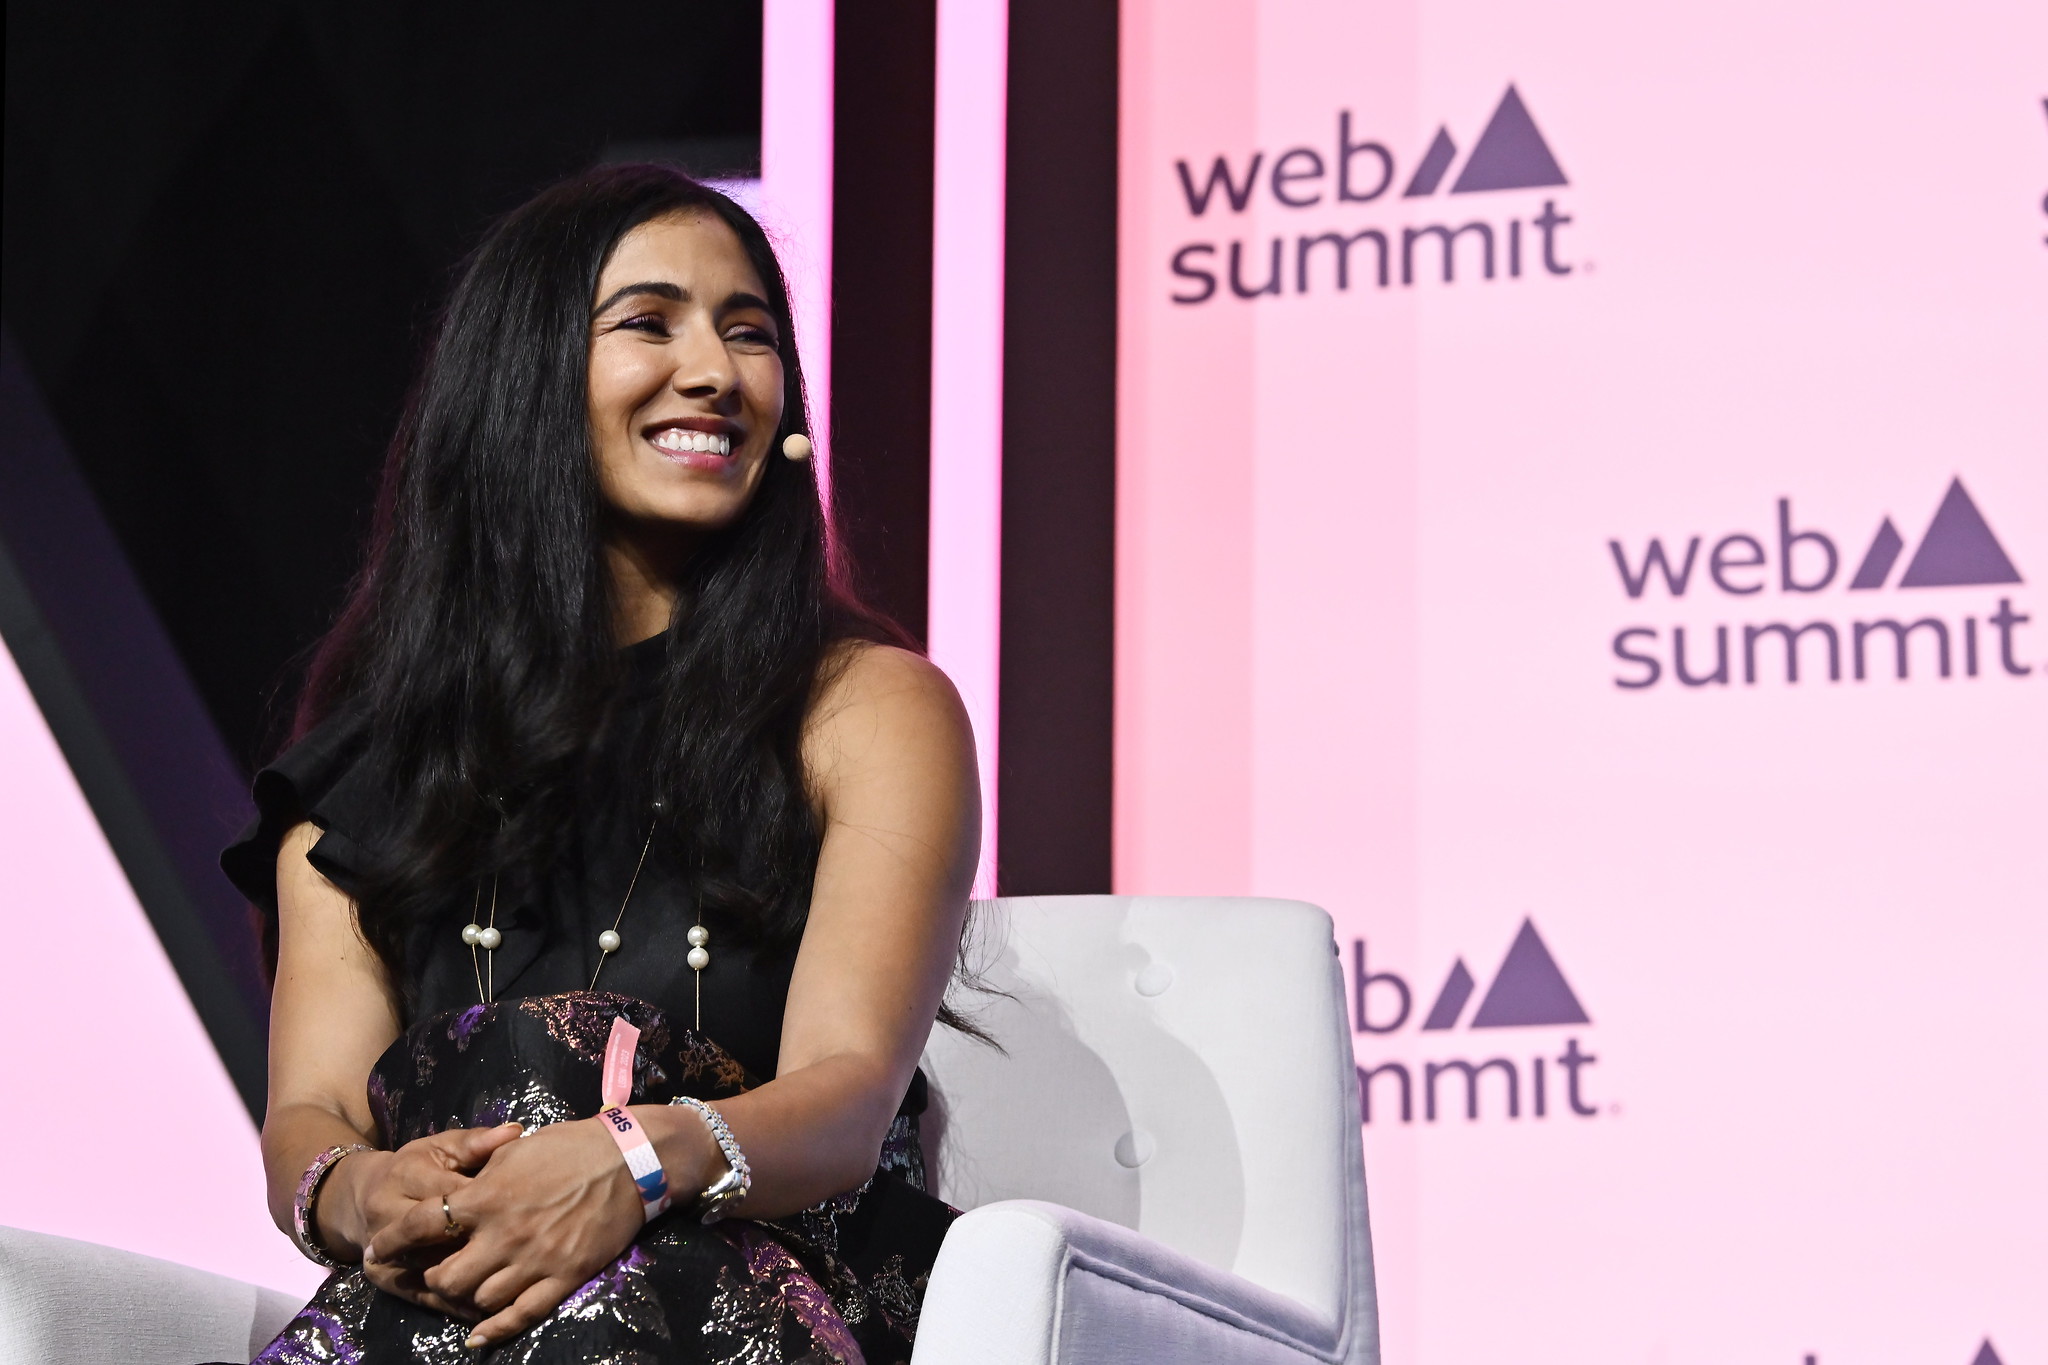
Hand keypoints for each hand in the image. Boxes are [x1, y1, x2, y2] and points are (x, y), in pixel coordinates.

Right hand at [342, 1124, 521, 1316]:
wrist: (364, 1200)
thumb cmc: (418, 1167)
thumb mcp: (442, 1147)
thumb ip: (478, 1142)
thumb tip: (516, 1131)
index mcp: (406, 1175)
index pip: (455, 1194)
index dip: (494, 1204)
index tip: (532, 1208)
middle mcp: (390, 1216)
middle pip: (442, 1238)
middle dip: (485, 1246)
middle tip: (528, 1252)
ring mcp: (385, 1252)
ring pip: (435, 1272)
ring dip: (475, 1281)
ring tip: (519, 1285)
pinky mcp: (387, 1280)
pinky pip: (427, 1298)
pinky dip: (459, 1304)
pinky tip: (492, 1308)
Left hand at [392, 1116, 646, 1348]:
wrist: (630, 1160)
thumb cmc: (571, 1146)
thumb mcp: (515, 1150)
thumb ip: (480, 1175)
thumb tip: (457, 1193)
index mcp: (487, 1198)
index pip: (423, 1225)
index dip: (393, 1241)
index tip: (377, 1250)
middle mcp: (504, 1235)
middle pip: (446, 1277)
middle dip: (432, 1277)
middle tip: (430, 1273)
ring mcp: (535, 1261)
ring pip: (479, 1300)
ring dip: (466, 1298)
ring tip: (463, 1292)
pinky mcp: (563, 1278)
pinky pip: (520, 1316)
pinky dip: (494, 1331)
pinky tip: (477, 1337)